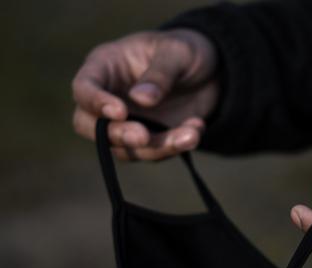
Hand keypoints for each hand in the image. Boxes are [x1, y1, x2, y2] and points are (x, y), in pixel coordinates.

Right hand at [72, 29, 218, 159]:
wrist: (211, 73)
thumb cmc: (186, 52)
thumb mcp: (178, 53)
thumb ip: (161, 74)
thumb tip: (141, 99)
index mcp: (106, 66)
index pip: (84, 88)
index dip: (95, 102)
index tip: (121, 112)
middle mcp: (109, 98)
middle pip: (89, 126)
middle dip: (116, 135)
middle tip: (143, 136)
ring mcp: (127, 123)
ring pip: (125, 148)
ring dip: (158, 147)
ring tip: (191, 135)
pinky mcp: (149, 140)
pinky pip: (153, 153)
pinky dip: (175, 147)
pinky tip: (196, 129)